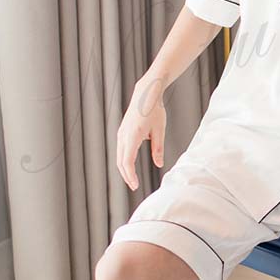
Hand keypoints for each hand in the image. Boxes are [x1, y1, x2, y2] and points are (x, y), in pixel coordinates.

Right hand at [116, 75, 166, 190]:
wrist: (146, 94)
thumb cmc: (154, 110)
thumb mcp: (160, 130)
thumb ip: (158, 148)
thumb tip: (159, 164)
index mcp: (132, 136)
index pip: (127, 162)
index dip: (130, 176)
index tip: (135, 185)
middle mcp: (123, 136)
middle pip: (120, 161)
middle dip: (126, 175)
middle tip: (134, 186)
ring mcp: (121, 133)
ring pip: (119, 156)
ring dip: (124, 168)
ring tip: (132, 178)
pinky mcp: (122, 131)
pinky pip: (121, 149)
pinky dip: (124, 159)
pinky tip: (131, 164)